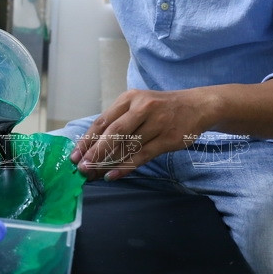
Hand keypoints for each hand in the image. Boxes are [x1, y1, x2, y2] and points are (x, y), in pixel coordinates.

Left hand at [69, 88, 211, 181]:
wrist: (197, 106)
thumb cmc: (161, 108)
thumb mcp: (138, 104)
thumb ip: (119, 120)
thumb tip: (93, 144)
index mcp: (130, 98)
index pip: (103, 120)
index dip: (87, 139)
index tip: (75, 155)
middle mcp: (142, 108)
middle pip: (113, 133)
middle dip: (94, 152)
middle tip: (81, 168)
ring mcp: (157, 123)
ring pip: (127, 146)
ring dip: (108, 162)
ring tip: (94, 174)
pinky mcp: (168, 139)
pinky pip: (142, 155)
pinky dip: (126, 166)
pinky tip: (113, 175)